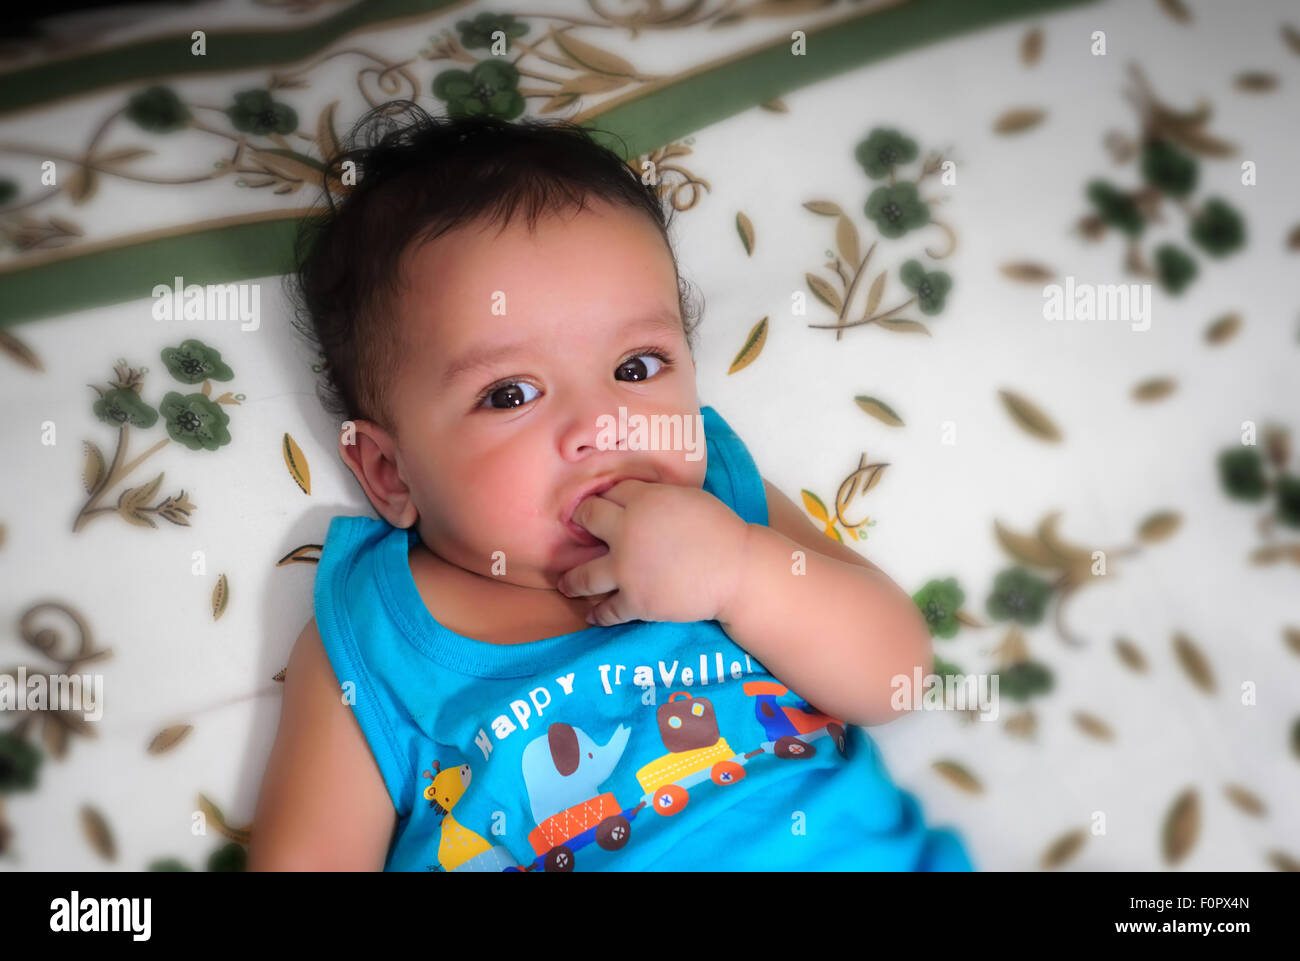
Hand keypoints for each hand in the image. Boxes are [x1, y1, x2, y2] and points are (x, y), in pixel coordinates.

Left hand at [556, 479, 750, 626]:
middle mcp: (627, 531)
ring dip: (571, 580)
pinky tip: (591, 615)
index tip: (600, 504)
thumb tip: (638, 499)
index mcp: (644, 500)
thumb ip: (657, 497)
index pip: (610, 492)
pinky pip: (606, 611)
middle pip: (587, 518)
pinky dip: (597, 614)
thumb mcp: (688, 498)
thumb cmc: (721, 531)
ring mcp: (628, 569)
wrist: (738, 571)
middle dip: (581, 520)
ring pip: (582, 575)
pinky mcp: (636, 601)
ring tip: (565, 584)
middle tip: (578, 528)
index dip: (607, 498)